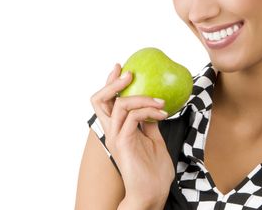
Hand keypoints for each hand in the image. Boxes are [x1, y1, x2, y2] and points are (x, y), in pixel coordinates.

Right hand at [90, 63, 174, 207]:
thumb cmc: (153, 171)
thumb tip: (154, 108)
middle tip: (130, 73)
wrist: (152, 193)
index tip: (122, 68)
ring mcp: (116, 137)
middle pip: (99, 100)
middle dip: (112, 82)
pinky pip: (132, 117)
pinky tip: (162, 113)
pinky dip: (148, 111)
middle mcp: (112, 131)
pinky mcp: (123, 143)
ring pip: (119, 105)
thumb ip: (149, 124)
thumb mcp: (154, 140)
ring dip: (142, 97)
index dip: (111, 83)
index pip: (108, 102)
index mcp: (118, 130)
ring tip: (160, 101)